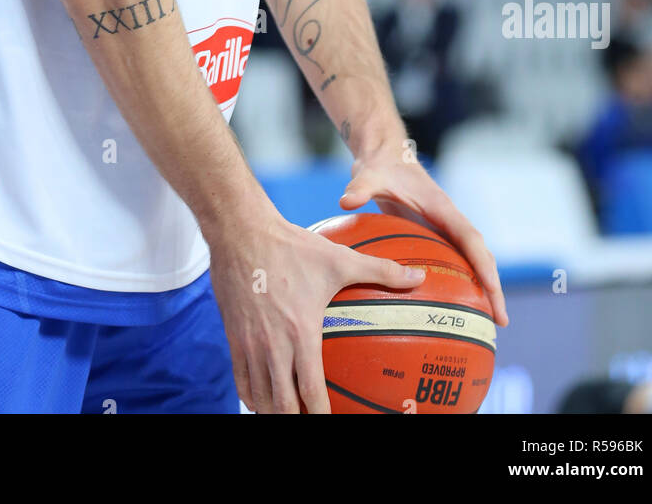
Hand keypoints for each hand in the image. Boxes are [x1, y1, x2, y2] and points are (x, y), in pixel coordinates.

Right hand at [207, 209, 426, 413]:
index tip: (328, 420)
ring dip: (272, 410)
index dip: (319, 414)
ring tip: (286, 413)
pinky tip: (260, 396)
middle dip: (294, 418)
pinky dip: (250, 395)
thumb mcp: (339, 258)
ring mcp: (249, 343)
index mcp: (301, 333)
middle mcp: (272, 345)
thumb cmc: (293, 246)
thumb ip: (380, 270)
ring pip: (258, 396)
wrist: (242, 232)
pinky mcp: (233, 335)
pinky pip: (239, 378)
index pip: (309, 391)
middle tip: (308, 418)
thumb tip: (418, 277)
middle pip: (280, 404)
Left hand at [339, 145, 508, 326]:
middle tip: (501, 320)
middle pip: (480, 255)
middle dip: (493, 286)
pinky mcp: (435, 234)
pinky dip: (463, 283)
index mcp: (441, 207)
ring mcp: (445, 228)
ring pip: (472, 260)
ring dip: (484, 288)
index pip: (469, 238)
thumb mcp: (369, 175)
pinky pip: (455, 261)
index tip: (492, 290)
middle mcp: (449, 219)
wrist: (384, 155)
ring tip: (490, 322)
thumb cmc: (380, 166)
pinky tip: (457, 308)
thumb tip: (346, 201)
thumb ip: (360, 188)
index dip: (482, 264)